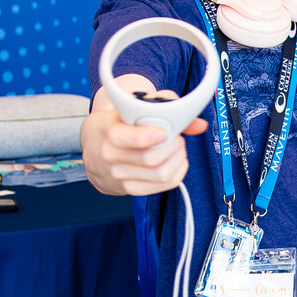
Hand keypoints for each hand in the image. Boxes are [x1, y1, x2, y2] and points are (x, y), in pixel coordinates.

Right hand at [80, 96, 205, 197]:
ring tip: (177, 148)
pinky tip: (176, 161)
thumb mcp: (135, 107)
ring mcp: (118, 175)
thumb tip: (199, 125)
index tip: (163, 132)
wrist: (96, 147)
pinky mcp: (130, 189)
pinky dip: (177, 172)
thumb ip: (167, 107)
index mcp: (108, 129)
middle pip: (149, 159)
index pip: (124, 138)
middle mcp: (109, 154)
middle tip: (177, 137)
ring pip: (160, 174)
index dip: (146, 136)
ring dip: (177, 159)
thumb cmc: (120, 123)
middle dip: (172, 146)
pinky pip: (164, 185)